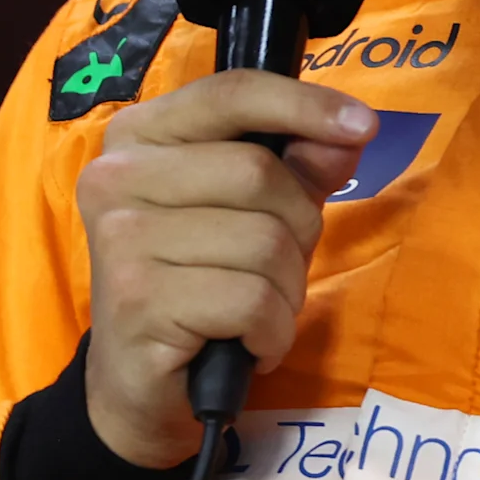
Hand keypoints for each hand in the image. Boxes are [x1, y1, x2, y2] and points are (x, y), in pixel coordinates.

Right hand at [75, 72, 372, 466]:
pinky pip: (253, 300)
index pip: (232, 93)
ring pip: (265, 241)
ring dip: (285, 289)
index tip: (363, 125)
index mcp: (140, 136)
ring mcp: (121, 238)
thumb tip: (349, 133)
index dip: (304, 104)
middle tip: (269, 269)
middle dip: (297, 229)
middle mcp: (116, 177)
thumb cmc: (205, 283)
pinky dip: (271, 330)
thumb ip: (302, 166)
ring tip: (250, 310)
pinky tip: (244, 342)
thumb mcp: (260, 212)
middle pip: (262, 175)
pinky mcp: (138, 299)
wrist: (143, 386)